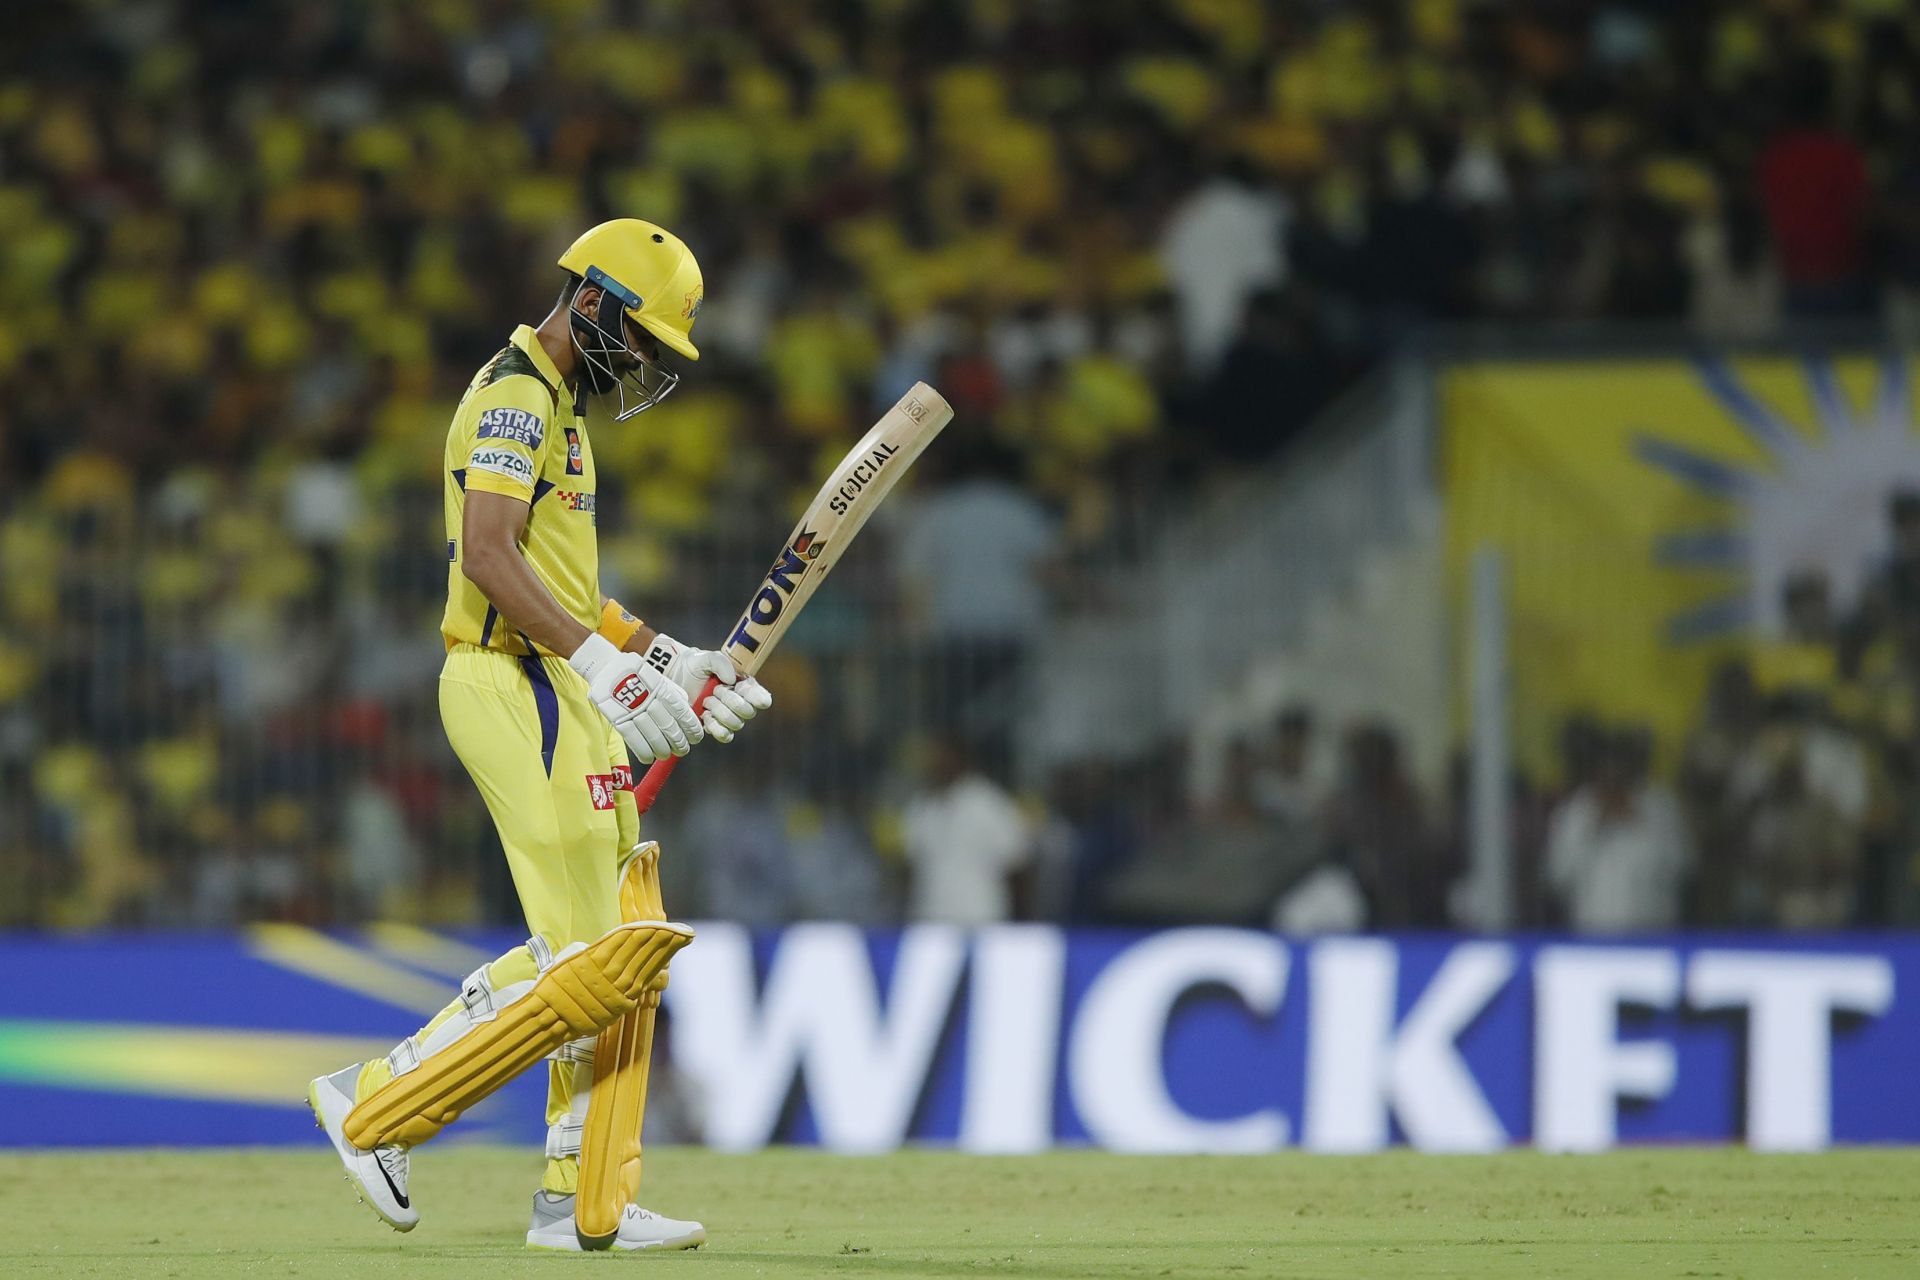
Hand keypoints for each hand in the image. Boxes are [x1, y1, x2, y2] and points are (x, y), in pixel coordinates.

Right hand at [568, 634, 703, 762]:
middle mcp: (651, 702)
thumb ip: (672, 693)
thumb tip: (688, 708)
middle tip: (683, 750)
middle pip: (670, 728)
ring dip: (663, 750)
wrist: (606, 667)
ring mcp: (634, 711)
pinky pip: (634, 740)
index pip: (683, 714)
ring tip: (666, 755)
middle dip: (679, 743)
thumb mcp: (657, 678)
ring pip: (654, 737)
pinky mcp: (619, 719)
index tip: (696, 738)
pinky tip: (648, 758)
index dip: (691, 729)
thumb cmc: (635, 674)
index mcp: (663, 690)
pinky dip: (643, 752)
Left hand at [642, 633, 773, 743]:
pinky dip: (715, 726)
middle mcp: (740, 703)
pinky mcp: (715, 728)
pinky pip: (724, 735)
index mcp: (744, 686)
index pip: (762, 697)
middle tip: (715, 690)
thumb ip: (721, 663)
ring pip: (736, 724)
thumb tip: (732, 680)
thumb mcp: (707, 657)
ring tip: (706, 700)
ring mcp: (728, 717)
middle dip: (731, 701)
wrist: (674, 678)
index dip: (757, 697)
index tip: (742, 689)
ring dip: (720, 712)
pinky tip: (705, 715)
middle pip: (748, 712)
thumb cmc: (694, 666)